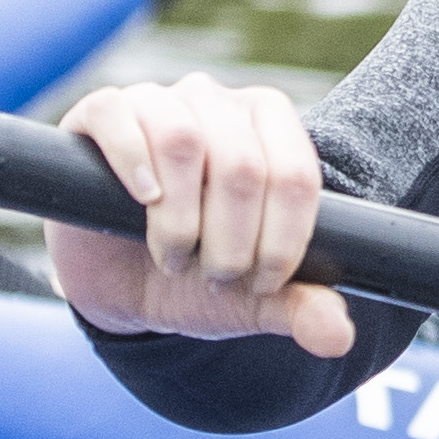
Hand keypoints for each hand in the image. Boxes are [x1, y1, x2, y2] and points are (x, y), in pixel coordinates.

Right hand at [44, 76, 351, 356]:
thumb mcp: (250, 300)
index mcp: (272, 127)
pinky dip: (133, 163)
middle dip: (230, 242)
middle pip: (242, 165)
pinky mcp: (101, 112)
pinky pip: (119, 117)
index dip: (283, 241)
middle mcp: (219, 103)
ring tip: (174, 255)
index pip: (296, 176)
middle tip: (213, 275)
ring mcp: (159, 101)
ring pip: (183, 141)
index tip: (262, 283)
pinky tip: (142, 201)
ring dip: (179, 219)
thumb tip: (337, 337)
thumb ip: (299, 309)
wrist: (121, 283)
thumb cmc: (196, 273)